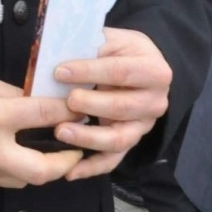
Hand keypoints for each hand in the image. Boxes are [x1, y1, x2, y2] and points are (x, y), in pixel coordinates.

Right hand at [0, 69, 82, 188]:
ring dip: (44, 168)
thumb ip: (10, 92)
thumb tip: (37, 100)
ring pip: (26, 180)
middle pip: (43, 169)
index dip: (67, 111)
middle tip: (76, 147)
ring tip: (51, 151)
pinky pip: (5, 180)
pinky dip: (20, 170)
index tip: (79, 107)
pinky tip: (22, 156)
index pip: (42, 115)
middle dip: (67, 161)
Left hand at [51, 27, 170, 180]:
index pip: (120, 71)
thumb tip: (56, 49)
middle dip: (91, 105)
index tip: (60, 71)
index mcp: (154, 70)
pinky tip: (70, 171)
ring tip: (61, 132)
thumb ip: (91, 44)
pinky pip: (113, 160)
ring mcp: (144, 126)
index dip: (90, 72)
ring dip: (89, 138)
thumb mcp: (112, 39)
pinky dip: (92, 168)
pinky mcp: (130, 142)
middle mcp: (155, 101)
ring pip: (119, 138)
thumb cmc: (120, 52)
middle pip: (123, 107)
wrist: (141, 67)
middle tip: (66, 101)